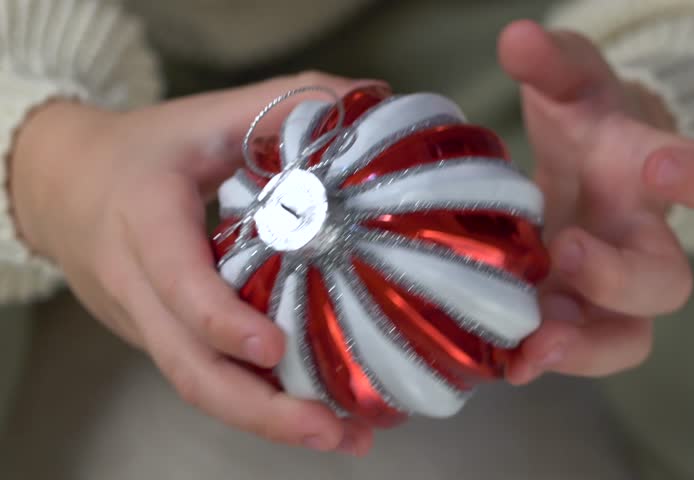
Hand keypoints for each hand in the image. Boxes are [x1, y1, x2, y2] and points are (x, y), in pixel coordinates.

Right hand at [10, 72, 376, 454]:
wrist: (61, 186)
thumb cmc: (142, 150)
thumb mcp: (204, 115)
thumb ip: (281, 104)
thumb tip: (368, 98)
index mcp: (142, 220)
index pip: (175, 280)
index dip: (218, 318)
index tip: (272, 349)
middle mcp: (136, 285)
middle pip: (186, 365)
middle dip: (258, 409)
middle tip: (332, 431)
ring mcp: (143, 322)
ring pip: (194, 386)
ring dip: (265, 422)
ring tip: (340, 440)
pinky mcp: (157, 338)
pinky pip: (202, 379)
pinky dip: (253, 404)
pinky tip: (311, 416)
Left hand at [496, 21, 693, 382]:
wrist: (582, 165)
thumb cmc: (584, 120)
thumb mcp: (569, 84)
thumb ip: (551, 63)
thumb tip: (517, 40)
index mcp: (650, 174)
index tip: (658, 171)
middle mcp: (642, 239)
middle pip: (668, 281)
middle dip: (621, 278)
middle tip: (566, 254)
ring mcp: (607, 288)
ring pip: (629, 338)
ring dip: (585, 347)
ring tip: (534, 349)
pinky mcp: (571, 315)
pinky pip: (572, 351)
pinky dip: (541, 358)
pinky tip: (506, 361)